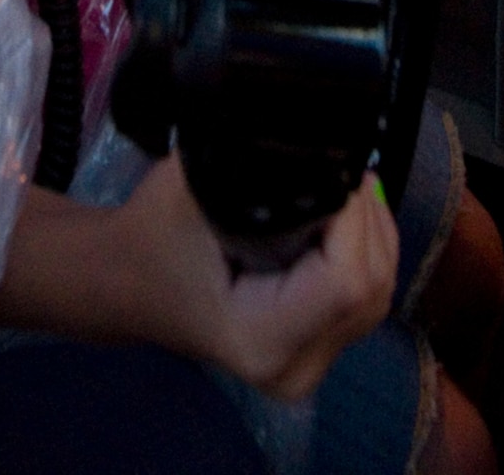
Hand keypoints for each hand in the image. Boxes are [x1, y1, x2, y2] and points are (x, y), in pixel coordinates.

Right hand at [110, 156, 397, 401]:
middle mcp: (294, 368)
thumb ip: (257, 164)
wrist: (124, 282)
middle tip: (342, 163)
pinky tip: (345, 218)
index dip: (352, 218)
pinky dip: (366, 253)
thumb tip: (319, 134)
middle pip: (371, 286)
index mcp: (260, 337)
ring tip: (344, 184)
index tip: (334, 164)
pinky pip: (367, 300)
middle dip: (365, 219)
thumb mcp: (193, 185)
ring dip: (371, 233)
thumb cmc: (152, 232)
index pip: (344, 280)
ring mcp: (309, 368)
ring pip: (379, 292)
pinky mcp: (316, 353)